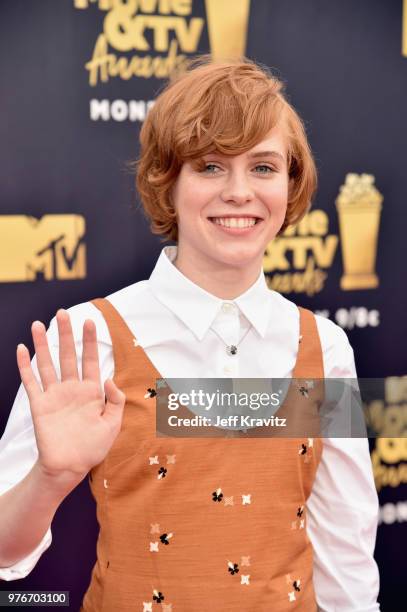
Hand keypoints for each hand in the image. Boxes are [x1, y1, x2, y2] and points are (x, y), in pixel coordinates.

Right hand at [16, 309, 124, 481]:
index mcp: (91, 392)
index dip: (89, 341)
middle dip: (65, 334)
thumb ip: (115, 400)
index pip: (90, 360)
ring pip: (47, 363)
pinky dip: (25, 366)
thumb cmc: (93, 448)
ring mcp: (55, 395)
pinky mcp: (40, 405)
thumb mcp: (113, 423)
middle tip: (62, 313)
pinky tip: (21, 350)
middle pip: (67, 355)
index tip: (89, 321)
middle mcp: (72, 389)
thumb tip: (109, 377)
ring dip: (42, 344)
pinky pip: (31, 382)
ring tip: (37, 324)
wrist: (70, 468)